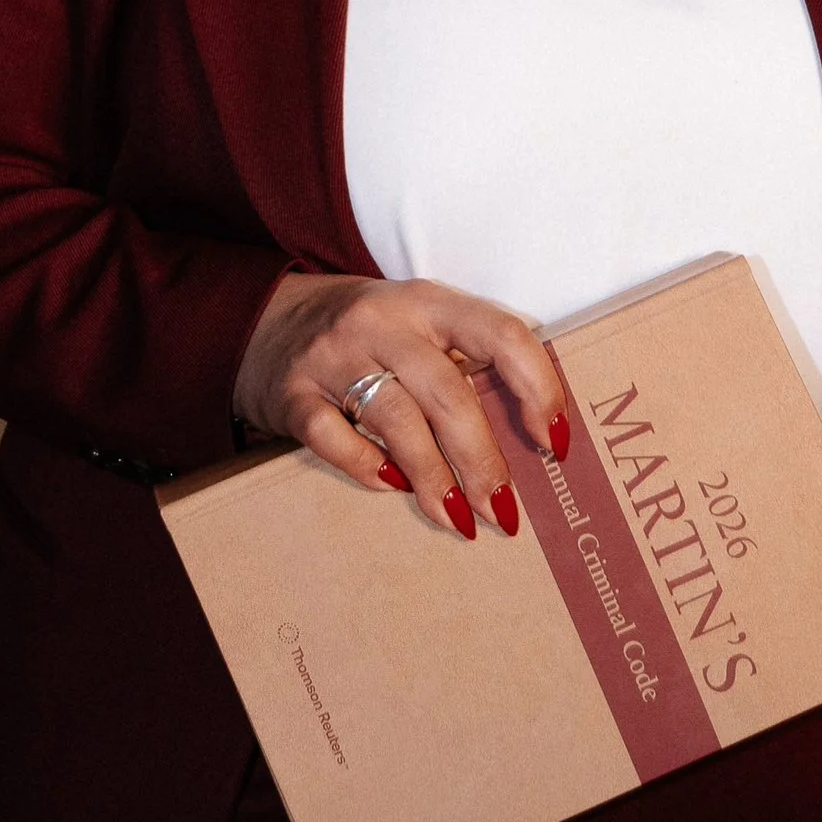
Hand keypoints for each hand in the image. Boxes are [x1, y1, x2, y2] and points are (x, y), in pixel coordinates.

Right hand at [232, 271, 564, 540]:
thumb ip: (467, 364)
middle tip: (503, 510)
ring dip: (434, 479)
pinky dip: (366, 468)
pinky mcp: (293, 393)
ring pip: (396, 420)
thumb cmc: (370, 335)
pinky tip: (391, 486)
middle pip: (448, 394)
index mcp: (429, 302)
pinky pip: (333, 438)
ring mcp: (333, 356)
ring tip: (458, 519)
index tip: (555, 443)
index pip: (501, 335)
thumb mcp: (420, 326)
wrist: (267, 320)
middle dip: (482, 461)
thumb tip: (532, 443)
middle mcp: (382, 322)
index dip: (538, 389)